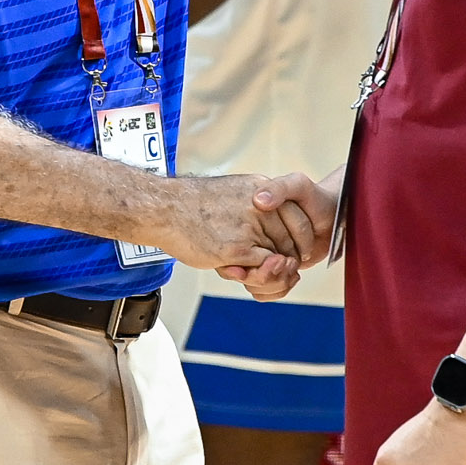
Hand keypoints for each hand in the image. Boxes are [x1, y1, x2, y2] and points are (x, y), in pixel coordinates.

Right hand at [156, 173, 319, 298]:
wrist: (164, 208)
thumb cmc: (194, 203)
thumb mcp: (235, 191)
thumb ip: (258, 205)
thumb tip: (273, 223)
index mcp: (263, 190)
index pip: (300, 218)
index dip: (301, 239)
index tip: (296, 250)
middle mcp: (261, 207)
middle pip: (293, 241)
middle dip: (289, 259)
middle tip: (284, 268)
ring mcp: (250, 228)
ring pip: (279, 258)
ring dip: (274, 271)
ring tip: (261, 272)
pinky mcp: (237, 249)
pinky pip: (263, 268)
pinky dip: (259, 275)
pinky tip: (246, 272)